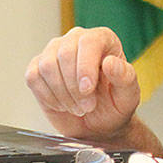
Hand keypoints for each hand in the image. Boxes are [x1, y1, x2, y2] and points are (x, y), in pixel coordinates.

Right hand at [24, 27, 141, 142]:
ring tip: (78, 107)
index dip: (85, 66)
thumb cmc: (115, 104)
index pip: (89, 42)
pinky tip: (62, 104)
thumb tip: (111, 62)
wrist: (99, 123)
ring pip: (47, 66)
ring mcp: (54, 52)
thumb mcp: (128, 95)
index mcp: (103, 39)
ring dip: (62, 94)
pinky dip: (47, 96)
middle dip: (74, 87)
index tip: (88, 90)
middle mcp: (76, 39)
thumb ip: (125, 77)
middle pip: (64, 54)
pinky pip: (33, 77)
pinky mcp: (38, 68)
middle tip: (87, 107)